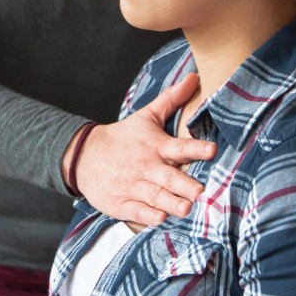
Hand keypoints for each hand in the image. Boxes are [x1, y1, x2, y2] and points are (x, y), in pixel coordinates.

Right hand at [63, 73, 215, 225]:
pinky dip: (148, 215)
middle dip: (185, 184)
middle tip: (201, 191)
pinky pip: (137, 211)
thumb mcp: (147, 115)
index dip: (196, 148)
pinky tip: (160, 218)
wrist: (84, 156)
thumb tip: (195, 77)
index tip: (212, 150)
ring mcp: (133, 186)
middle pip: (169, 177)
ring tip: (187, 209)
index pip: (179, 147)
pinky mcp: (122, 203)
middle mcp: (146, 167)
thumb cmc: (123, 137)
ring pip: (156, 197)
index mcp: (155, 146)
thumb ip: (172, 99)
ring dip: (171, 203)